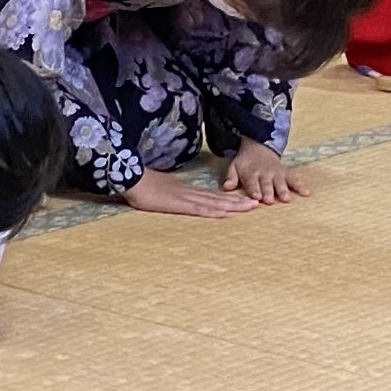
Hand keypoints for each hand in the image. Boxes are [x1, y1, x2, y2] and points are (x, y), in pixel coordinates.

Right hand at [125, 168, 262, 217]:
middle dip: (239, 201)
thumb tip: (178, 198)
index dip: (231, 198)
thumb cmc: (143, 184)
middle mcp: (190, 193)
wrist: (131, 177)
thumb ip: (173, 195)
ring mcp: (185, 198)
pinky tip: (224, 213)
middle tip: (259, 203)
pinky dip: (212, 211)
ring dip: (233, 205)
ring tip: (250, 207)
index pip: (214, 196)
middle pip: (220, 198)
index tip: (246, 199)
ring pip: (214, 202)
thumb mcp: (162, 191)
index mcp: (187, 191)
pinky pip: (197, 208)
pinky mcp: (177, 203)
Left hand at [223, 143, 306, 205]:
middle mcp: (265, 173)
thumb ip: (231, 177)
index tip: (256, 197)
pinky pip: (294, 179)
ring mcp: (277, 173)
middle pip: (266, 184)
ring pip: (280, 182)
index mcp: (251, 173)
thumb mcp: (234, 166)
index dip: (254, 189)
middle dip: (268, 192)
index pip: (252, 182)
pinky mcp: (286, 173)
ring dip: (283, 190)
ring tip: (287, 199)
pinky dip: (300, 186)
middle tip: (270, 200)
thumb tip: (226, 187)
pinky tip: (306, 193)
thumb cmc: (246, 162)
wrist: (259, 146)